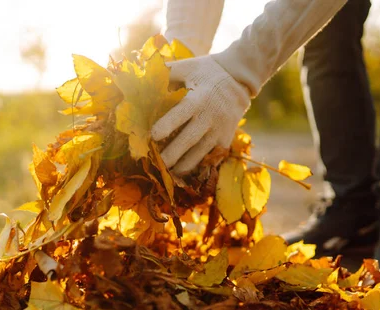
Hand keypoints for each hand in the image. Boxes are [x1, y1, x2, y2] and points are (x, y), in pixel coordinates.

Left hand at [151, 56, 250, 173]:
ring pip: (201, 153)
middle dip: (173, 154)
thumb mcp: (187, 67)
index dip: (167, 125)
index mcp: (198, 98)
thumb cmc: (206, 72)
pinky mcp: (226, 140)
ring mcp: (220, 130)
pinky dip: (198, 166)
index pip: (182, 113)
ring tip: (169, 173)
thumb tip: (139, 79)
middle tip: (158, 163)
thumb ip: (166, 73)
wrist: (240, 79)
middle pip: (190, 139)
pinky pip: (211, 158)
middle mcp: (210, 116)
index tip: (153, 136)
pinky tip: (185, 171)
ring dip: (184, 165)